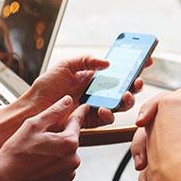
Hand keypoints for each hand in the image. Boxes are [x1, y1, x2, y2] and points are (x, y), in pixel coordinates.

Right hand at [0, 95, 86, 180]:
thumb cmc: (16, 153)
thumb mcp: (33, 125)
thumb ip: (54, 111)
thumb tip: (67, 101)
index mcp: (69, 142)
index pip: (77, 121)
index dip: (79, 112)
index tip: (84, 107)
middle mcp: (73, 159)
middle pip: (70, 141)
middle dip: (59, 137)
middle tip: (39, 140)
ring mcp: (68, 175)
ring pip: (66, 157)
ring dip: (56, 154)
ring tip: (36, 156)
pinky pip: (62, 172)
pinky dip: (54, 169)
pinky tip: (39, 168)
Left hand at [20, 55, 145, 126]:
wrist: (33, 110)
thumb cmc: (46, 87)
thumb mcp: (65, 66)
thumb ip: (86, 61)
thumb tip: (107, 63)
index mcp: (93, 76)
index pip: (118, 69)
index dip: (133, 65)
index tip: (146, 59)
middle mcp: (97, 91)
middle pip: (124, 87)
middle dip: (135, 84)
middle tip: (138, 81)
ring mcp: (95, 106)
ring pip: (120, 104)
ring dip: (126, 100)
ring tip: (125, 96)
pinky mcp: (91, 120)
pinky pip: (107, 118)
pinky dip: (109, 113)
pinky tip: (104, 109)